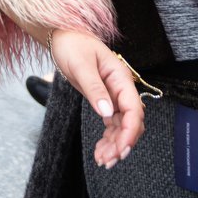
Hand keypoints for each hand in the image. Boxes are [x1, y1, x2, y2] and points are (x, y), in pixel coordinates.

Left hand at [51, 29, 143, 167]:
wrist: (63, 37)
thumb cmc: (73, 45)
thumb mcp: (81, 66)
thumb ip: (94, 89)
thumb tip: (106, 112)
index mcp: (121, 79)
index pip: (134, 109)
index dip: (130, 131)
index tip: (122, 149)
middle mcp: (121, 89)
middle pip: (131, 122)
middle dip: (123, 143)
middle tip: (108, 160)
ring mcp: (114, 96)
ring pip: (121, 127)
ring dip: (115, 145)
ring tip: (102, 161)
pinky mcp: (105, 101)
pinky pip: (111, 124)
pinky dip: (108, 139)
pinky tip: (100, 151)